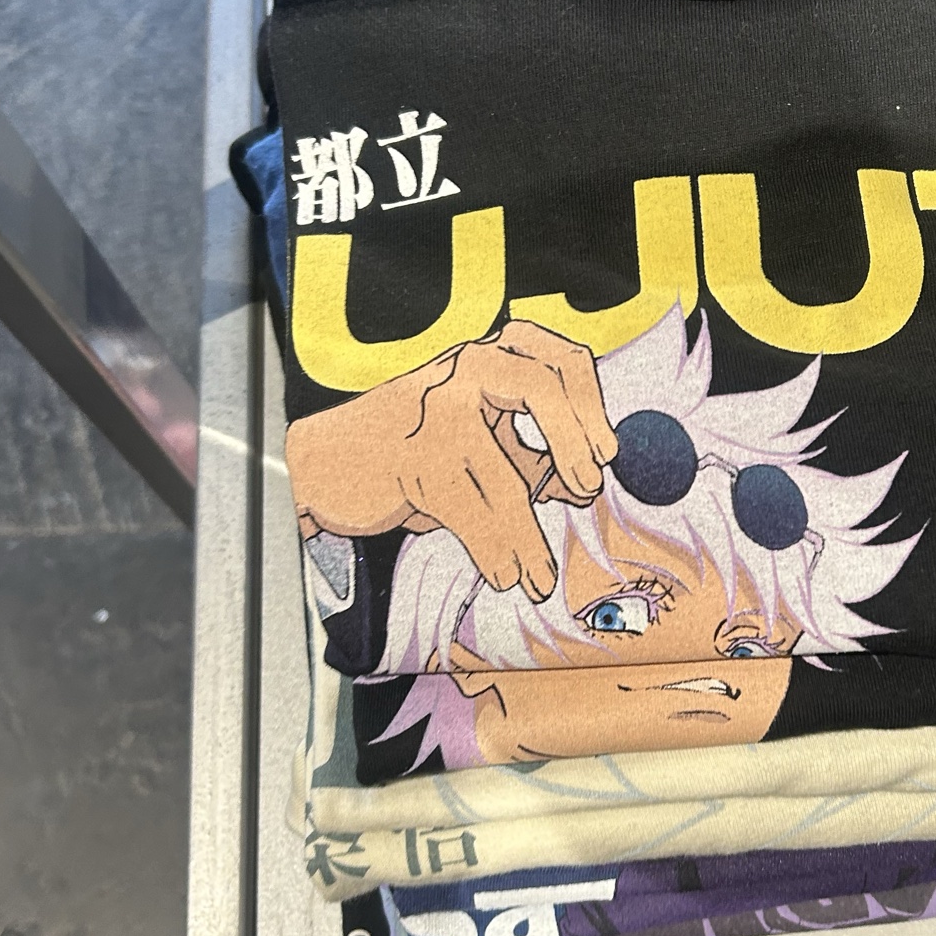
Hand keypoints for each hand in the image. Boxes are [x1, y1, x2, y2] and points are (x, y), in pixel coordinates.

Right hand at [284, 322, 618, 601]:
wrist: (330, 463)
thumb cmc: (413, 450)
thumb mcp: (482, 445)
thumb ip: (532, 456)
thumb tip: (582, 485)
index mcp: (488, 360)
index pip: (556, 359)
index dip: (590, 403)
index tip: (606, 453)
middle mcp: (463, 371)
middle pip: (540, 386)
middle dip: (573, 440)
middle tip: (588, 486)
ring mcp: (434, 412)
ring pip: (503, 476)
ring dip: (528, 538)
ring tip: (539, 576)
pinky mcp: (411, 460)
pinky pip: (469, 513)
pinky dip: (494, 552)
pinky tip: (506, 575)